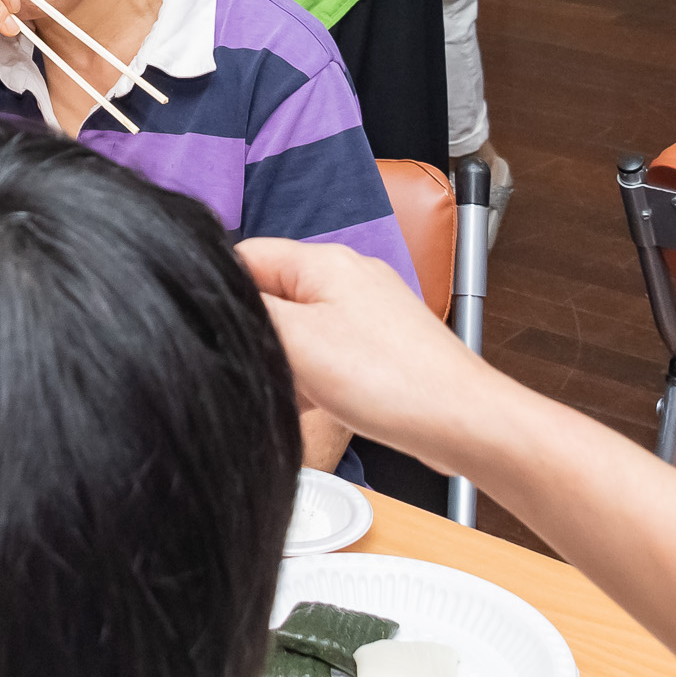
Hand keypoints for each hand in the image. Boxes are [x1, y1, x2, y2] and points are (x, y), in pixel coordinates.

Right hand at [241, 237, 500, 473]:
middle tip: (269, 369)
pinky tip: (325, 405)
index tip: (217, 332)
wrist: (460, 421)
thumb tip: (215, 297)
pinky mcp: (383, 344)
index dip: (221, 293)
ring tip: (304, 393)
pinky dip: (319, 377)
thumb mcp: (296, 342)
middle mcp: (349, 275)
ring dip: (291, 362)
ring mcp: (369, 309)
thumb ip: (248, 312)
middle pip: (274, 294)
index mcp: (324, 260)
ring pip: (301, 328)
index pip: (246, 256)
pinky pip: (330, 352)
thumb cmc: (391, 381)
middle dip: (262, 336)